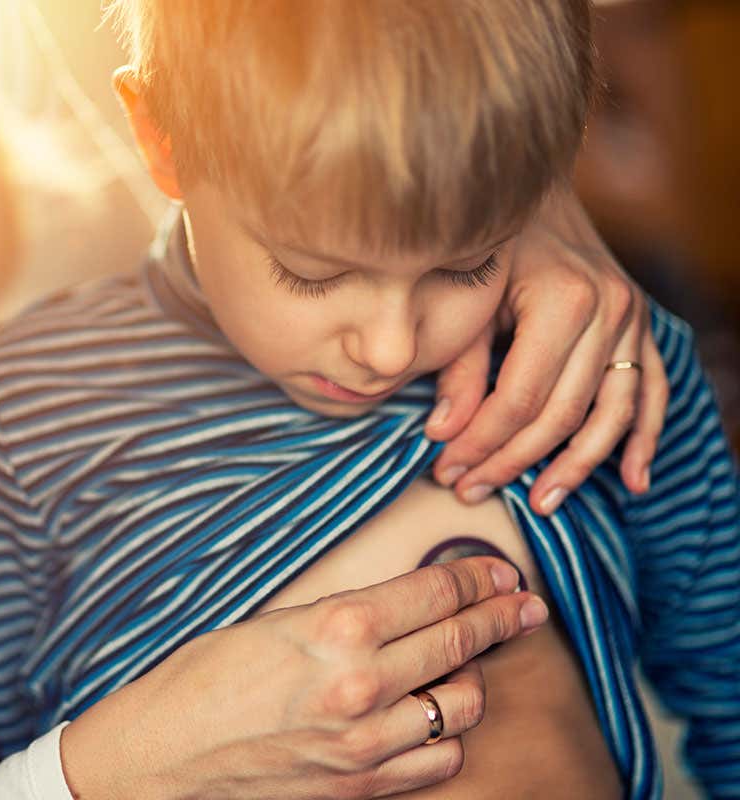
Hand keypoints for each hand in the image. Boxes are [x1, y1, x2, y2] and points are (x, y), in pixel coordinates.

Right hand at [59, 557, 547, 799]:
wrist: (163, 758)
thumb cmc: (202, 682)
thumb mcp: (275, 623)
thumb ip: (345, 617)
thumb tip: (404, 607)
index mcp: (335, 629)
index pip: (437, 594)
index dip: (480, 579)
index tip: (501, 574)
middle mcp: (362, 685)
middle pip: (461, 642)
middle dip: (501, 617)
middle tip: (522, 605)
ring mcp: (368, 744)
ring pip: (465, 706)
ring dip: (474, 678)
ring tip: (466, 663)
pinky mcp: (364, 788)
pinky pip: (440, 760)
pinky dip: (446, 735)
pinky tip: (431, 716)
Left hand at [426, 185, 668, 514]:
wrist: (536, 190)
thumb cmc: (491, 242)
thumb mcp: (466, 298)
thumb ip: (458, 368)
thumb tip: (441, 434)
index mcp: (563, 299)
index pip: (521, 399)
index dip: (482, 443)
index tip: (447, 469)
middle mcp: (609, 309)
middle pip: (564, 414)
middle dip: (514, 461)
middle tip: (472, 491)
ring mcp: (633, 319)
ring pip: (612, 413)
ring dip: (578, 467)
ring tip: (541, 503)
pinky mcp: (641, 326)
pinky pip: (650, 392)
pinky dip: (642, 438)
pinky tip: (632, 480)